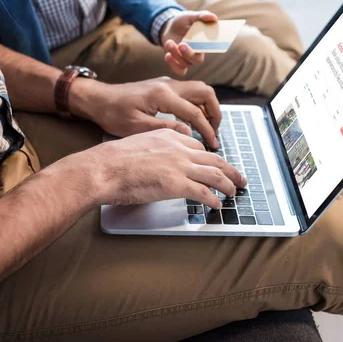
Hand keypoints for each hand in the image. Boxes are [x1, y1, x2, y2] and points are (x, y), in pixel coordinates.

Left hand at [69, 76, 221, 148]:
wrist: (98, 99)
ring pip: (199, 90)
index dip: (207, 130)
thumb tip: (189, 134)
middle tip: (215, 132)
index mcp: (163, 95)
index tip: (213, 144)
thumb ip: (166, 129)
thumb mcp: (137, 127)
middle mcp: (168, 85)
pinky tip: (194, 122)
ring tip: (208, 128)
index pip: (195, 112)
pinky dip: (197, 105)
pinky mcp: (164, 86)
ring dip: (208, 107)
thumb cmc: (113, 114)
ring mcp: (167, 83)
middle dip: (215, 113)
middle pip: (205, 92)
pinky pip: (189, 92)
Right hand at [87, 129, 246, 207]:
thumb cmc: (112, 159)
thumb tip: (158, 162)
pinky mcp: (176, 184)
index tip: (215, 165)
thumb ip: (154, 149)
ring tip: (234, 192)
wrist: (104, 168)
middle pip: (214, 159)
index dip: (210, 158)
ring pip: (214, 175)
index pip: (198, 147)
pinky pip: (203, 193)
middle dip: (230, 170)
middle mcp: (179, 149)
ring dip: (228, 184)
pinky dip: (213, 200)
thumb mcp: (138, 142)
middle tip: (239, 178)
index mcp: (169, 136)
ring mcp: (179, 166)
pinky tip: (217, 205)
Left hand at [161, 10, 218, 75]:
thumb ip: (202, 16)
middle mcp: (197, 53)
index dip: (208, 48)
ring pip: (185, 64)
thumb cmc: (183, 21)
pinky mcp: (177, 62)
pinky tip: (167, 55)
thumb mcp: (191, 16)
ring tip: (169, 42)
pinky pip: (178, 71)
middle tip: (182, 44)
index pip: (211, 49)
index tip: (200, 41)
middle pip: (197, 61)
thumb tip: (214, 17)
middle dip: (189, 54)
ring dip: (176, 54)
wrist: (169, 27)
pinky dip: (173, 65)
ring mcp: (187, 60)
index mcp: (204, 43)